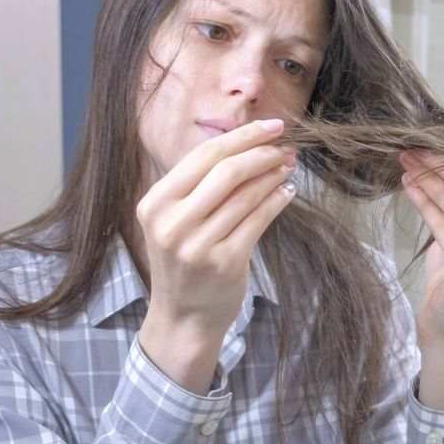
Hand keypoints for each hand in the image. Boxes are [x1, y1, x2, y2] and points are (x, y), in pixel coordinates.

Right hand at [136, 119, 296, 391]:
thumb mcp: (174, 220)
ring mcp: (198, 244)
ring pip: (246, 195)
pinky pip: (259, 220)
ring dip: (274, 175)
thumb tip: (246, 143)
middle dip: (262, 152)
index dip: (241, 136)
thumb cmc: (184, 261)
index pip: (202, 156)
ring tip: (289, 166)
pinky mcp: (225, 262)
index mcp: (154, 204)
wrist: (183, 316)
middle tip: (286, 146)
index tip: (270, 126)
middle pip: (226, 170)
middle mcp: (172, 223)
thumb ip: (198, 185)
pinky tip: (287, 192)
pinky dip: (277, 201)